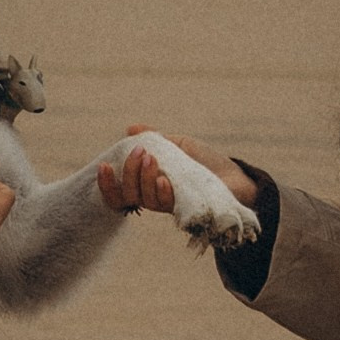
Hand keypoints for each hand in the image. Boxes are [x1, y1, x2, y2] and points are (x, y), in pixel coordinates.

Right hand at [96, 127, 260, 217]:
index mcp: (149, 185)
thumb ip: (156, 139)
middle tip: (140, 152)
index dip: (107, 184)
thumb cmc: (206, 163)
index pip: (120, 192)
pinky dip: (162, 191)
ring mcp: (170, 206)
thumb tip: (130, 129)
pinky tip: (165, 180)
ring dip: (144, 178)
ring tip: (152, 158)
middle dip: (128, 173)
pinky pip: (167, 206)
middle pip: (129, 195)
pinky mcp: (186, 210)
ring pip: (146, 199)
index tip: (103, 166)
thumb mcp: (179, 145)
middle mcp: (156, 198)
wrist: (236, 178)